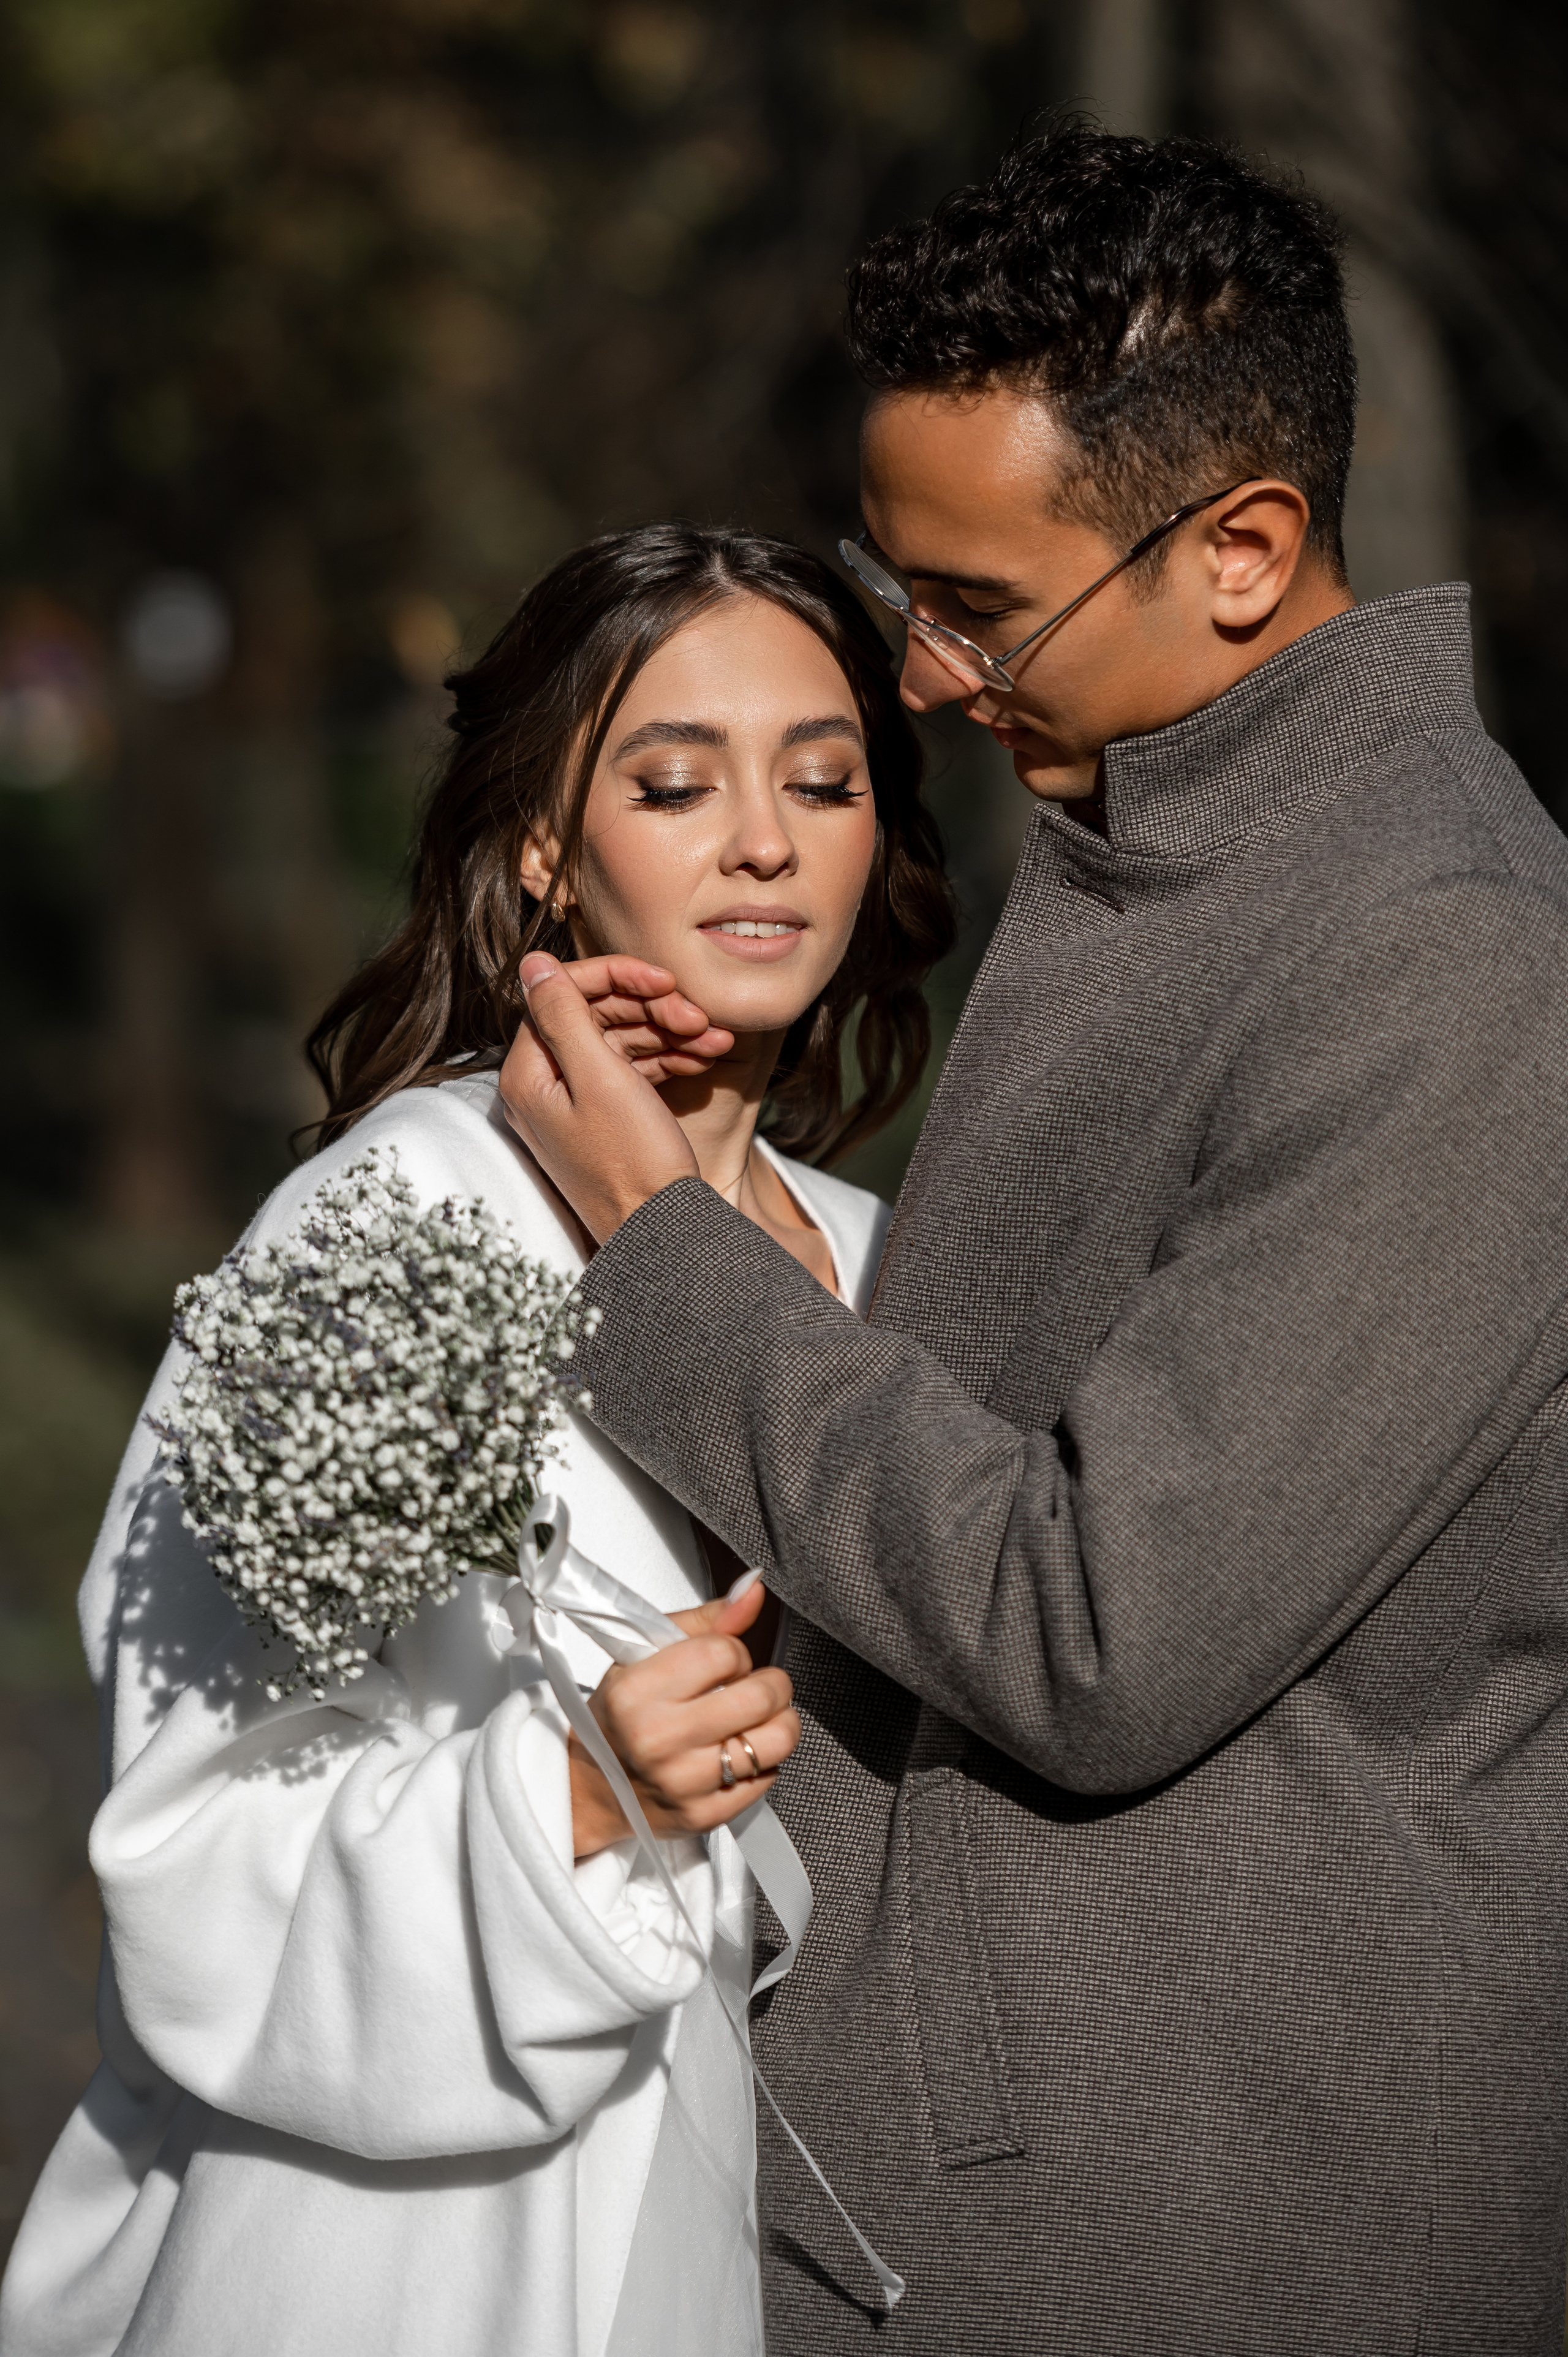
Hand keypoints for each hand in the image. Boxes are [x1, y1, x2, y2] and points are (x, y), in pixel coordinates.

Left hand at [500, 952, 704, 1240]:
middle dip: (649, 1009)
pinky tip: (704, 1059)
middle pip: (594, 1017)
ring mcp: (575, 1106)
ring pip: (619, 1042)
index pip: (561, 996)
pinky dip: (667, 1060)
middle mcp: (544, 1088)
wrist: (666, 1233)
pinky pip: (631, 1072)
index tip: (663, 979)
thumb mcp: (599, 1078)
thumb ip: (564, 1014)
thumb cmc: (633, 1163)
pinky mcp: (605, 1121)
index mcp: (528, 1076)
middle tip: (697, 1015)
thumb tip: (531, 961)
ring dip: (668, 1032)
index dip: (615, 978)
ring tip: (714, 1039)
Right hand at [570, 1578, 798, 1859]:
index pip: (725, 1652)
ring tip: (758, 1719)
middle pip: (760, 1696)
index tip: (725, 1664)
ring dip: (780, 1723)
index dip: (736, 1654)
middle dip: (771, 1685)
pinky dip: (764, 1762)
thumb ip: (708, 1619)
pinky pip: (767, 1779)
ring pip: (776, 1740)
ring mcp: (682, 1783)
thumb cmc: (621, 1714)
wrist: (590, 1788)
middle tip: (755, 1687)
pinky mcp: (702, 1816)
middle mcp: (658, 1739)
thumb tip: (755, 1587)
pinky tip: (737, 1754)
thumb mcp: (646, 1654)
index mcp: (638, 1691)